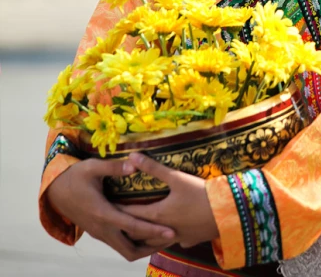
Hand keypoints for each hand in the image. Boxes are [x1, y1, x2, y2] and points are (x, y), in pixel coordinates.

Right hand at [46, 158, 177, 260]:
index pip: (133, 227)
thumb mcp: (93, 167)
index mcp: (103, 214)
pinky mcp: (100, 233)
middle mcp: (102, 229)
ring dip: (144, 247)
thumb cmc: (75, 176)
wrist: (55, 191)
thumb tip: (134, 164)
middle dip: (152, 247)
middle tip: (171, 238)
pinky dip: (135, 243)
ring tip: (163, 239)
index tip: (170, 231)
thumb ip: (114, 167)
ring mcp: (100, 233)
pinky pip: (120, 245)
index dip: (153, 230)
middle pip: (130, 250)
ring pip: (125, 250)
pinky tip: (147, 235)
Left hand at [116, 153, 219, 248]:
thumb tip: (132, 156)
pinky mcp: (191, 239)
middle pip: (141, 232)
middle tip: (119, 219)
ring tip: (140, 230)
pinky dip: (168, 237)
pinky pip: (176, 240)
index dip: (119, 208)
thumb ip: (153, 168)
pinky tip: (171, 234)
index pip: (132, 213)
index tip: (108, 205)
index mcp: (158, 214)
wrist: (226, 213)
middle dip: (129, 226)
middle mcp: (165, 229)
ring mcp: (178, 237)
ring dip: (147, 236)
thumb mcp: (176, 178)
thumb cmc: (200, 194)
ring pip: (156, 241)